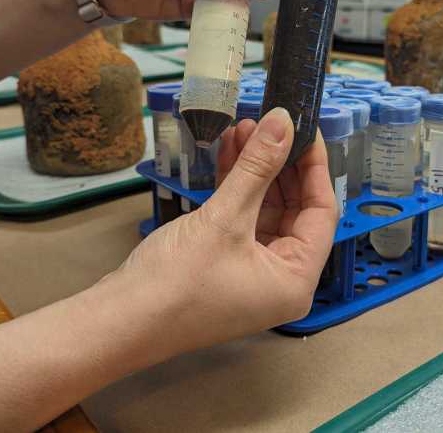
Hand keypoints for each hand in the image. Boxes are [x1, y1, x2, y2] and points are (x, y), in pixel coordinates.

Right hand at [113, 108, 336, 354]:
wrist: (120, 319)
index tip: (306, 129)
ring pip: (265, 209)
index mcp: (295, 279)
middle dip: (279, 163)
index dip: (314, 167)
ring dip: (255, 170)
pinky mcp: (224, 263)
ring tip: (245, 128)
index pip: (321, 212)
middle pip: (294, 209)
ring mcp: (251, 272)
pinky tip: (228, 151)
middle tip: (271, 124)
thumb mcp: (224, 218)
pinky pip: (241, 218)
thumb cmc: (177, 283)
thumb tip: (282, 123)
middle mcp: (279, 279)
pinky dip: (235, 186)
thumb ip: (257, 167)